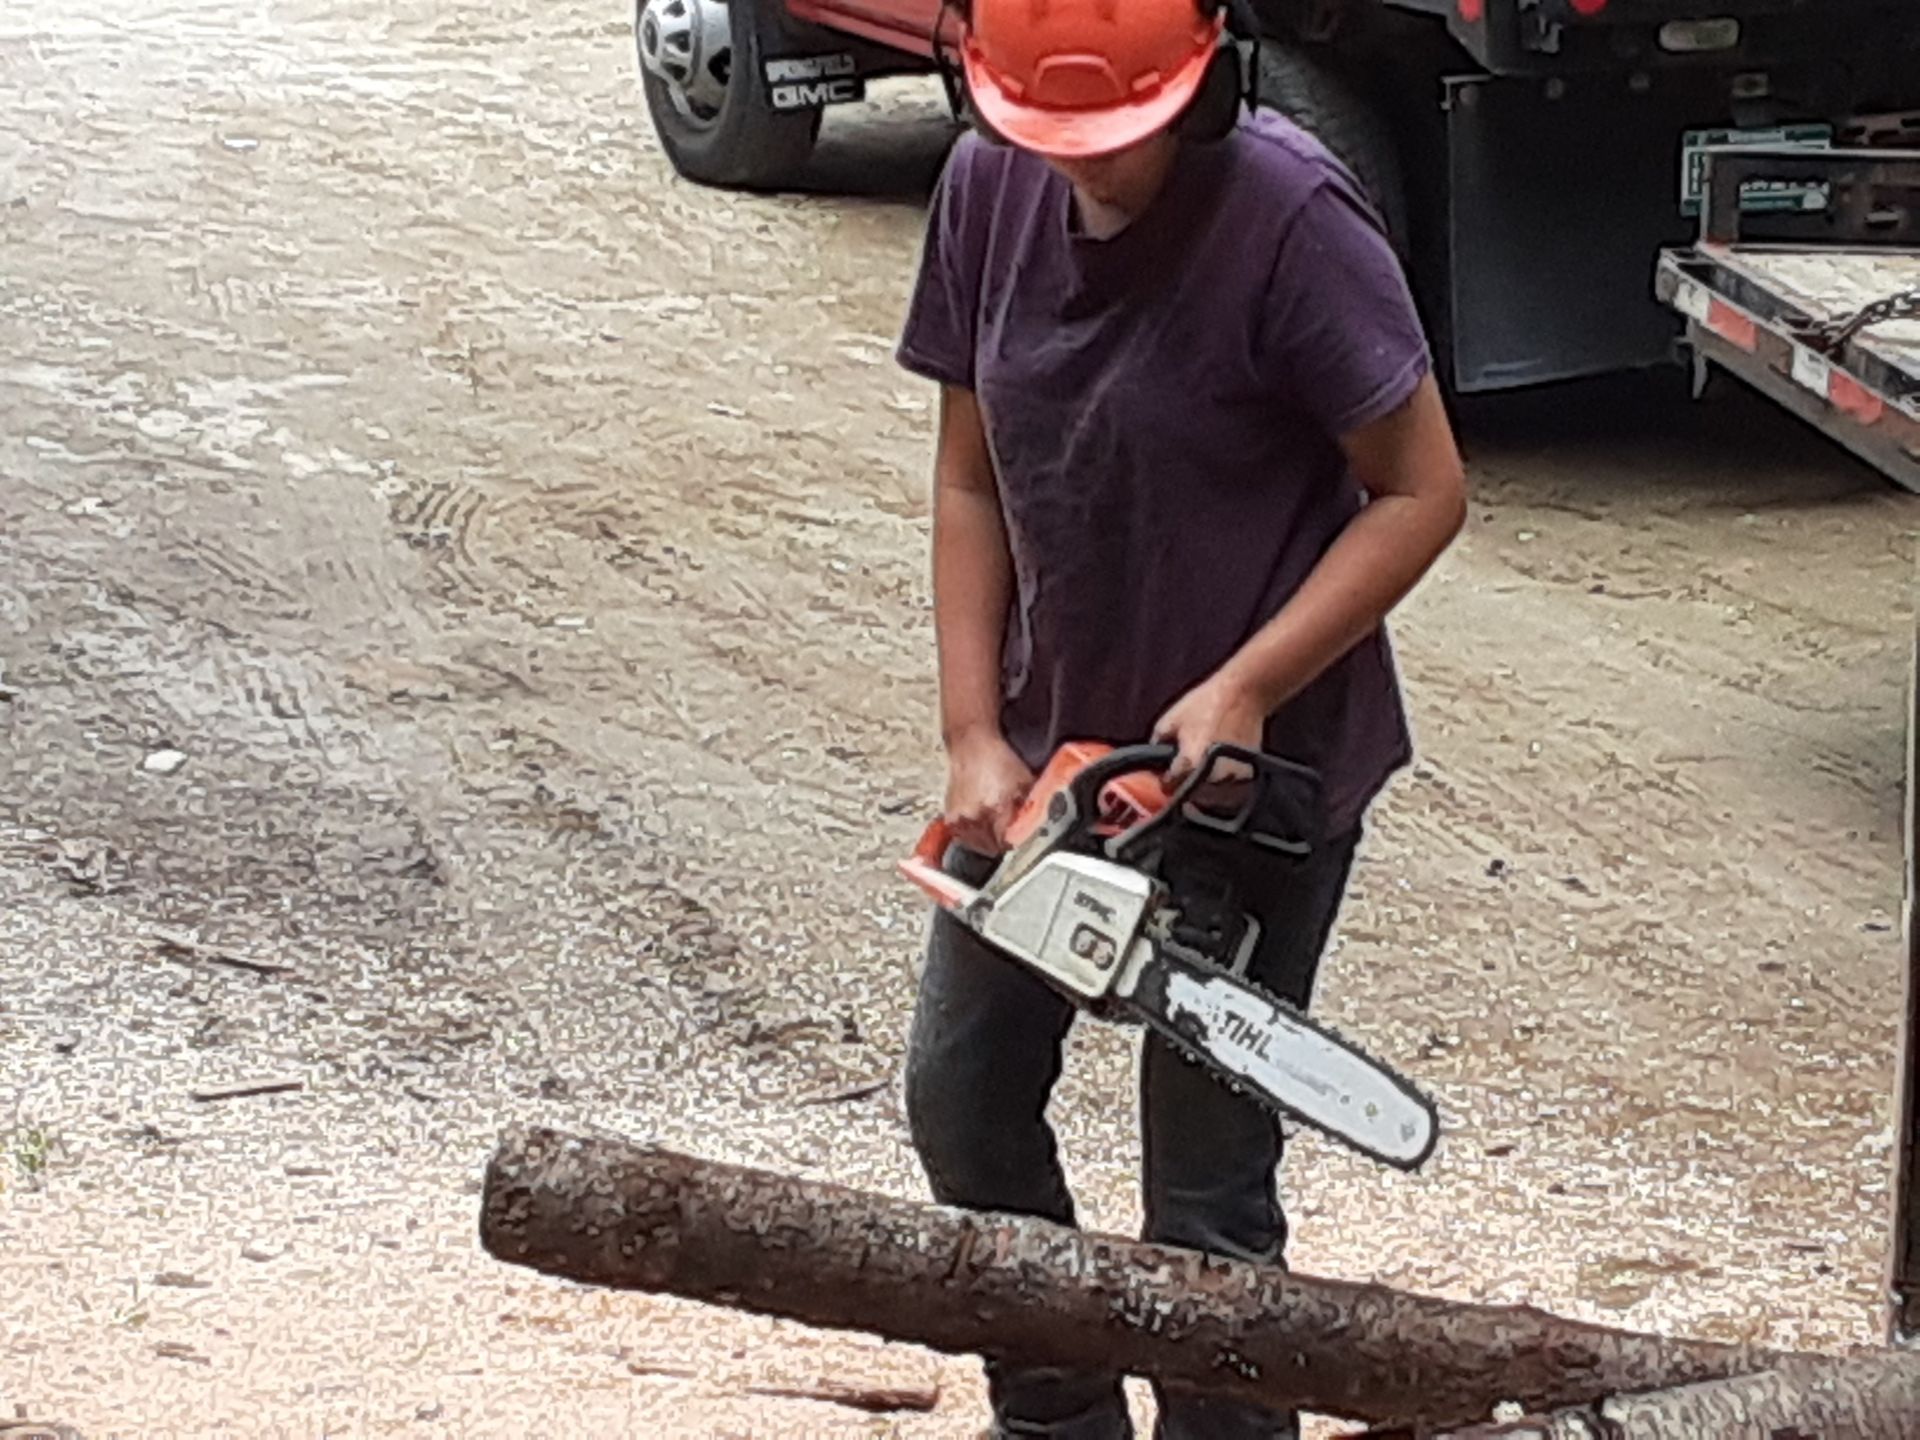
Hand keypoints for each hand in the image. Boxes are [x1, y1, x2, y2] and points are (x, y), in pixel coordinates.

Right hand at [943, 730, 1034, 855]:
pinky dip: (971, 833)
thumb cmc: (1000, 761)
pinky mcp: (950, 816)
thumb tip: (1034, 826)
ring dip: (985, 840)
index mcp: (996, 809)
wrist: (973, 746)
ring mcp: (960, 818)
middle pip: (991, 848)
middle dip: (1000, 842)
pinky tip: (978, 822)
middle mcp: (976, 817)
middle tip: (1005, 831)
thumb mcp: (1025, 782)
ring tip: (991, 826)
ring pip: (976, 845)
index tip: (1017, 836)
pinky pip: (963, 836)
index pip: (1007, 843)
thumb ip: (1031, 807)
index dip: (1014, 841)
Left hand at [1152, 670, 1268, 786]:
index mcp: (1189, 765)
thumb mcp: (1169, 720)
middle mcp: (1211, 777)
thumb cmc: (1204, 704)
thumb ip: (1157, 745)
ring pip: (1211, 792)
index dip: (1165, 781)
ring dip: (1204, 785)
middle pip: (1190, 794)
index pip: (1170, 788)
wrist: (1243, 695)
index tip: (1165, 775)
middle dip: (1185, 785)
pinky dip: (1222, 779)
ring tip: (1204, 763)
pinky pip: (1228, 785)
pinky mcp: (1246, 774)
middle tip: (1185, 768)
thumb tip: (1155, 762)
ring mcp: (1232, 777)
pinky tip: (1220, 761)